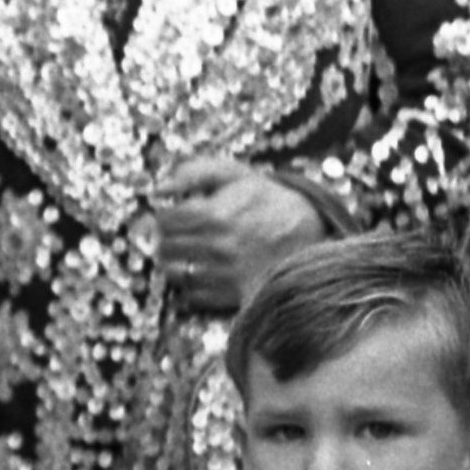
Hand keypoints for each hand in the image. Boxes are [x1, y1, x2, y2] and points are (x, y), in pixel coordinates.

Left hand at [149, 156, 328, 318]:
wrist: (311, 230)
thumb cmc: (268, 199)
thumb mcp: (235, 174)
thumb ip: (193, 173)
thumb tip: (158, 189)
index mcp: (212, 215)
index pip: (162, 220)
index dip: (164, 216)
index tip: (173, 215)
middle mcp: (216, 247)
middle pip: (163, 248)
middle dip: (166, 239)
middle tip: (180, 234)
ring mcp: (225, 273)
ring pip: (172, 273)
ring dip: (175, 263)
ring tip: (189, 252)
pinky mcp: (234, 294)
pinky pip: (192, 296)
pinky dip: (192, 285)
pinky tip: (205, 270)